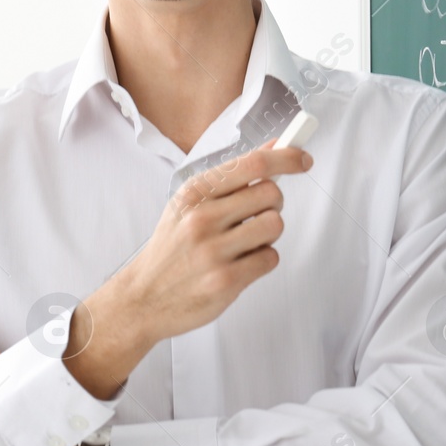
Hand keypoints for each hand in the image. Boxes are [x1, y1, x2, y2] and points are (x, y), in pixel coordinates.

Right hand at [112, 138, 311, 345]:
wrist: (143, 297)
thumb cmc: (171, 248)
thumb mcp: (189, 204)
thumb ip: (231, 178)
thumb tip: (273, 148)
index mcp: (193, 193)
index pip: (253, 164)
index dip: (286, 158)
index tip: (302, 158)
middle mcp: (202, 217)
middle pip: (270, 193)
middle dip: (273, 203)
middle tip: (257, 214)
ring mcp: (213, 250)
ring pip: (275, 225)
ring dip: (268, 234)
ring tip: (246, 242)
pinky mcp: (225, 280)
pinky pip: (270, 257)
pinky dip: (262, 259)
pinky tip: (240, 263)